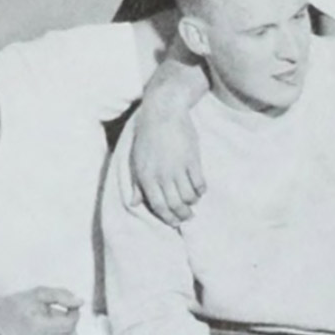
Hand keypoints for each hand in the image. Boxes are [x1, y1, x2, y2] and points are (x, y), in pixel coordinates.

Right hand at [0, 287, 83, 334]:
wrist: (0, 318)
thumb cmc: (23, 303)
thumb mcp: (41, 293)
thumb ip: (62, 295)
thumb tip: (81, 302)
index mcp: (35, 326)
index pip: (69, 324)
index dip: (74, 313)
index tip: (69, 307)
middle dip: (70, 323)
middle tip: (60, 314)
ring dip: (64, 333)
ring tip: (51, 324)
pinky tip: (47, 334)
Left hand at [130, 99, 205, 226]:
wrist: (163, 112)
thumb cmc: (147, 136)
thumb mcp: (136, 160)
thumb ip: (136, 183)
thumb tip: (134, 203)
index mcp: (146, 177)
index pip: (158, 206)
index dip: (168, 218)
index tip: (175, 222)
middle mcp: (162, 176)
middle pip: (175, 205)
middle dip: (183, 215)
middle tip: (188, 217)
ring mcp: (178, 168)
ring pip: (188, 196)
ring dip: (192, 203)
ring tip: (193, 202)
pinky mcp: (192, 160)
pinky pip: (199, 183)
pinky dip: (201, 190)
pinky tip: (200, 189)